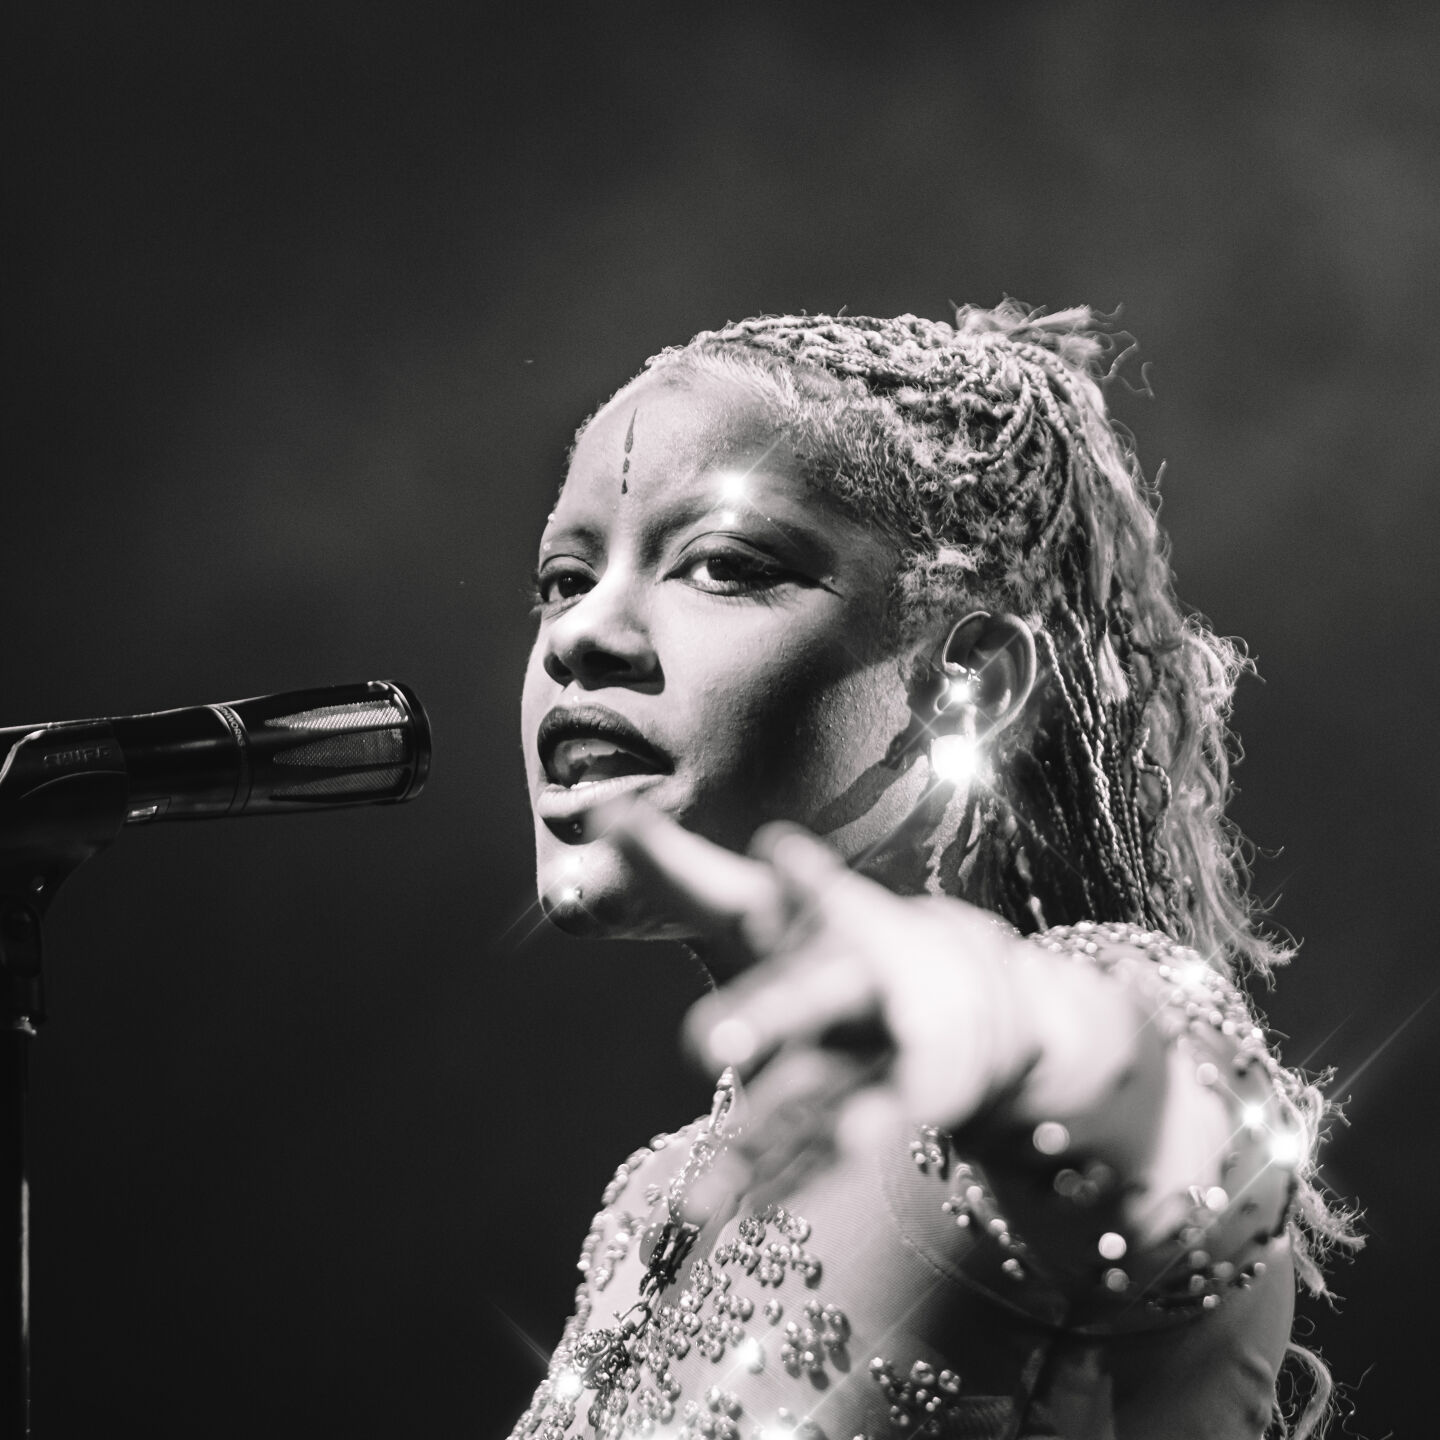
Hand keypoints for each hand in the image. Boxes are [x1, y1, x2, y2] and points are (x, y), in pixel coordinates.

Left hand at [587, 800, 1043, 1184]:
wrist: (975, 1005)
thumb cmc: (831, 943)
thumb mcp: (761, 905)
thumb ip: (681, 869)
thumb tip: (604, 815)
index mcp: (838, 919)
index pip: (819, 891)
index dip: (804, 877)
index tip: (778, 851)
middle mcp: (866, 983)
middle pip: (822, 995)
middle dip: (773, 1013)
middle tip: (706, 1044)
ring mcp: (887, 1054)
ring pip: (823, 1093)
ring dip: (768, 1133)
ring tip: (714, 1180)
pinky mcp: (900, 1116)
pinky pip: (834, 1152)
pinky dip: (790, 1181)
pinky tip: (743, 1210)